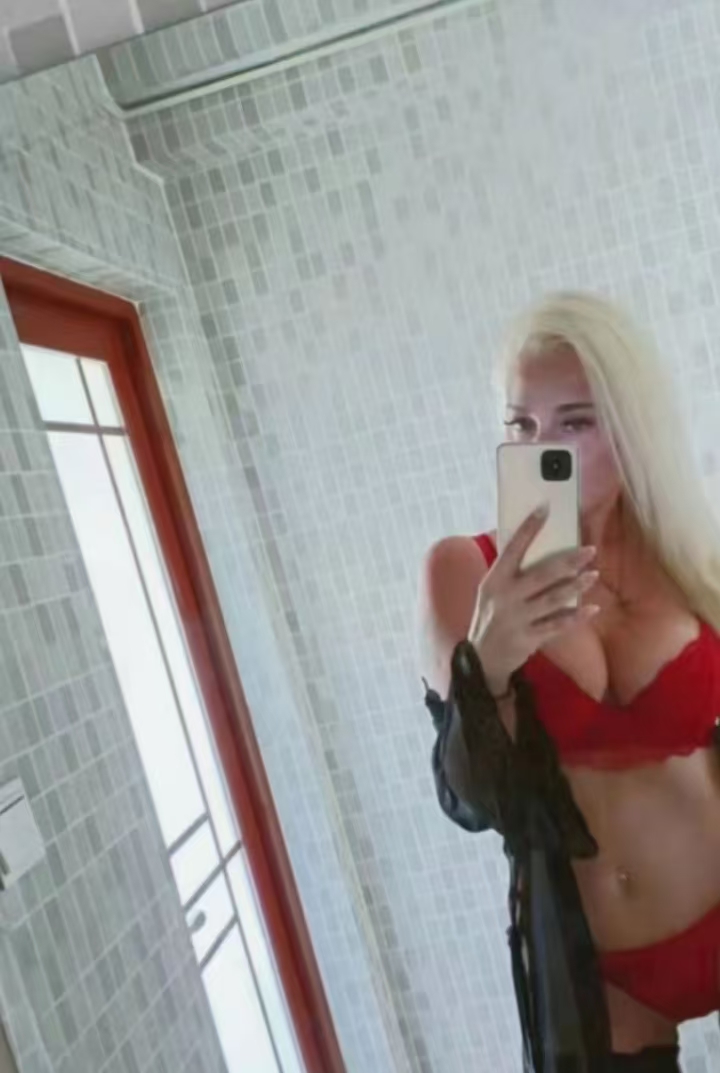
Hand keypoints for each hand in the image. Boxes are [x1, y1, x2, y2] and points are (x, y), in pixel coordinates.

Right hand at [468, 506, 598, 695]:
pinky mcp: (528, 638)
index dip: (529, 528)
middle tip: (589, 551)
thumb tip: (533, 544)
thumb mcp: (491, 590)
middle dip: (568, 562)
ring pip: (552, 599)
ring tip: (593, 575)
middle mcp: (505, 596)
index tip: (545, 508)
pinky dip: (575, 617)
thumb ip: (510, 571)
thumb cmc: (491, 615)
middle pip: (541, 575)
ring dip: (576, 587)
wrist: (482, 656)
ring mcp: (517, 618)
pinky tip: (592, 609)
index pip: (513, 548)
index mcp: (494, 579)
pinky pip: (557, 626)